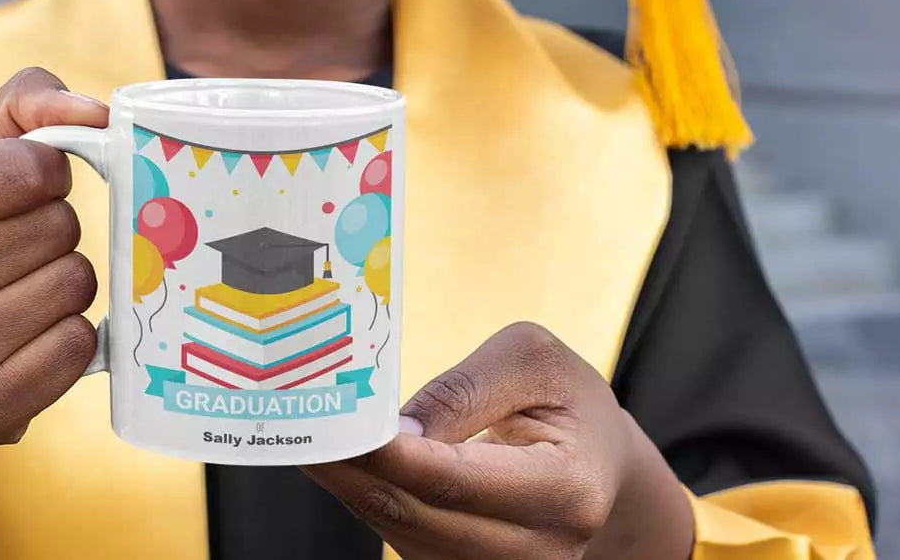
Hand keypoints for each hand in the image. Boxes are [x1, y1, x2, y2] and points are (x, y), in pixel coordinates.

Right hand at [0, 68, 106, 451]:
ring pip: (75, 283)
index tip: (24, 185)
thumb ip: (25, 103)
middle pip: (57, 227)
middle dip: (51, 225)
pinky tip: (23, 334)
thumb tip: (99, 112)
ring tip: (13, 288)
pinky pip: (80, 345)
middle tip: (9, 245)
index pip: (30, 168)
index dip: (46, 170)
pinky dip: (67, 333)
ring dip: (62, 276)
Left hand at [304, 322, 693, 559]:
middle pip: (422, 517)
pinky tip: (339, 461)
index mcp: (567, 489)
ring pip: (406, 537)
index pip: (458, 481)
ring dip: (350, 487)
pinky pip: (407, 541)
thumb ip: (465, 388)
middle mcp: (541, 550)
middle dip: (353, 471)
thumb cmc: (565, 397)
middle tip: (299, 426)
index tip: (338, 423)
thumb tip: (397, 426)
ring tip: (307, 437)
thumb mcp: (531, 359)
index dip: (391, 455)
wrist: (599, 459)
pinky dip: (368, 499)